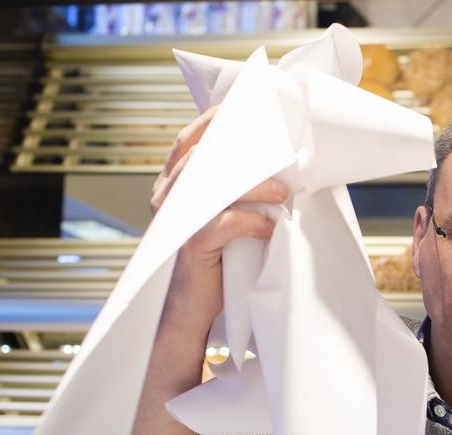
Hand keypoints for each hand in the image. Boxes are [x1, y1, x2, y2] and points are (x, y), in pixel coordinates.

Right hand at [151, 105, 289, 329]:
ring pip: (214, 186)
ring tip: (283, 191)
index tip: (245, 108)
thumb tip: (276, 173)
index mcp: (174, 186)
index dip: (212, 121)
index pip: (189, 141)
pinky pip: (223, 222)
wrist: (188, 310)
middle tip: (278, 148)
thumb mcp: (221, 220)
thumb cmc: (212, 262)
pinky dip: (251, 222)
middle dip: (241, 149)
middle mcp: (169, 197)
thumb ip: (232, 193)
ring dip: (254, 186)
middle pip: (202, 156)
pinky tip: (269, 229)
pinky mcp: (190, 245)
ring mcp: (176, 220)